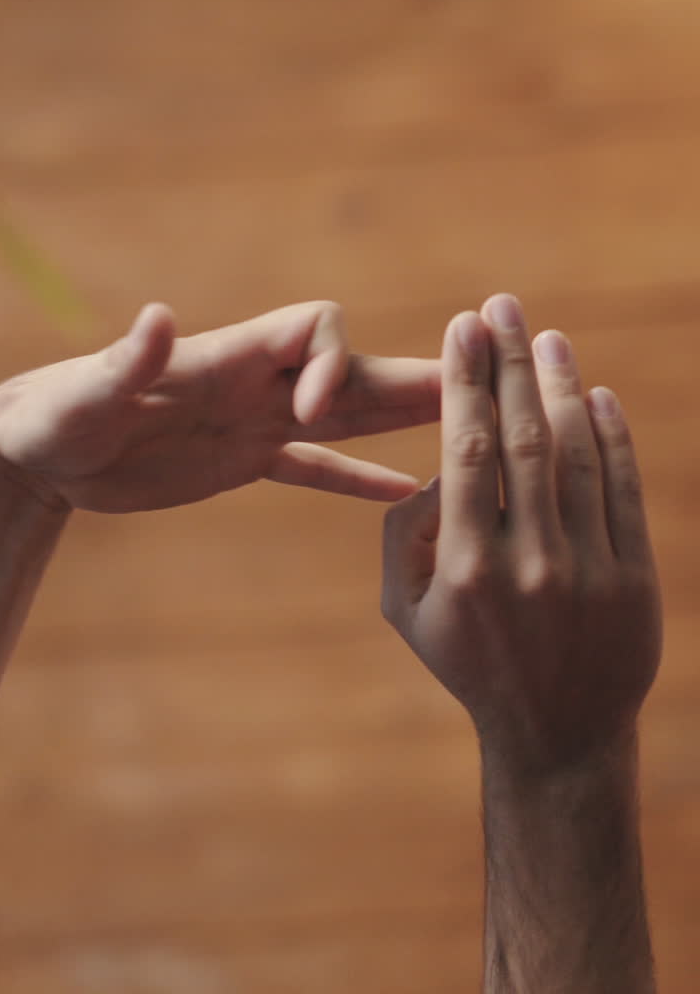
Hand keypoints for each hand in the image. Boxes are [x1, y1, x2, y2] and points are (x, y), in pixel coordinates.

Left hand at [0, 300, 440, 513]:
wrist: (40, 450)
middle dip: (413, 377)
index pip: (310, 330)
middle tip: (488, 385)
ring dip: (405, 421)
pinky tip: (403, 496)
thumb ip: (127, 359)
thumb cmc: (55, 416)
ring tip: (477, 430)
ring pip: (346, 415)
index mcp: (226, 358)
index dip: (330, 360)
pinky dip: (354, 479)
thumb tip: (157, 316)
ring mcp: (253, 420)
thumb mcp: (87, 396)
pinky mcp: (240, 459)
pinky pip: (312, 467)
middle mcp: (253, 382)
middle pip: (350, 369)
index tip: (315, 413)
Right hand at [382, 294, 661, 775]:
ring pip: (577, 457)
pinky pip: (621, 492)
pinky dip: (611, 438)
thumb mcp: (403, 608)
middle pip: (524, 439)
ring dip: (561, 388)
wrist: (556, 731)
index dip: (467, 382)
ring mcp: (589, 571)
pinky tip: (596, 395)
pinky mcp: (635, 579)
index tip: (463, 328)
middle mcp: (529, 563)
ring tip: (546, 337)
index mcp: (464, 567)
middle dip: (510, 363)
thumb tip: (439, 470)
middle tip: (501, 306)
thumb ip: (401, 533)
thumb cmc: (466, 659)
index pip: (468, 450)